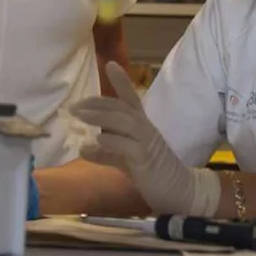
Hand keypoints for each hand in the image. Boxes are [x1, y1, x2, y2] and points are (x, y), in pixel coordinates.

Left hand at [71, 62, 219, 216]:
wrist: (180, 191)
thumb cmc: (154, 172)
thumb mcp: (126, 159)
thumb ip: (106, 153)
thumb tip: (83, 148)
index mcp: (142, 125)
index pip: (131, 98)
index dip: (121, 81)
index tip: (110, 64)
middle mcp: (145, 129)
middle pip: (121, 107)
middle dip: (97, 103)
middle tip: (74, 105)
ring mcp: (147, 143)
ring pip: (124, 122)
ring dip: (100, 116)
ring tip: (79, 115)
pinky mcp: (146, 160)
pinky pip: (127, 147)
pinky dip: (110, 143)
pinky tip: (93, 144)